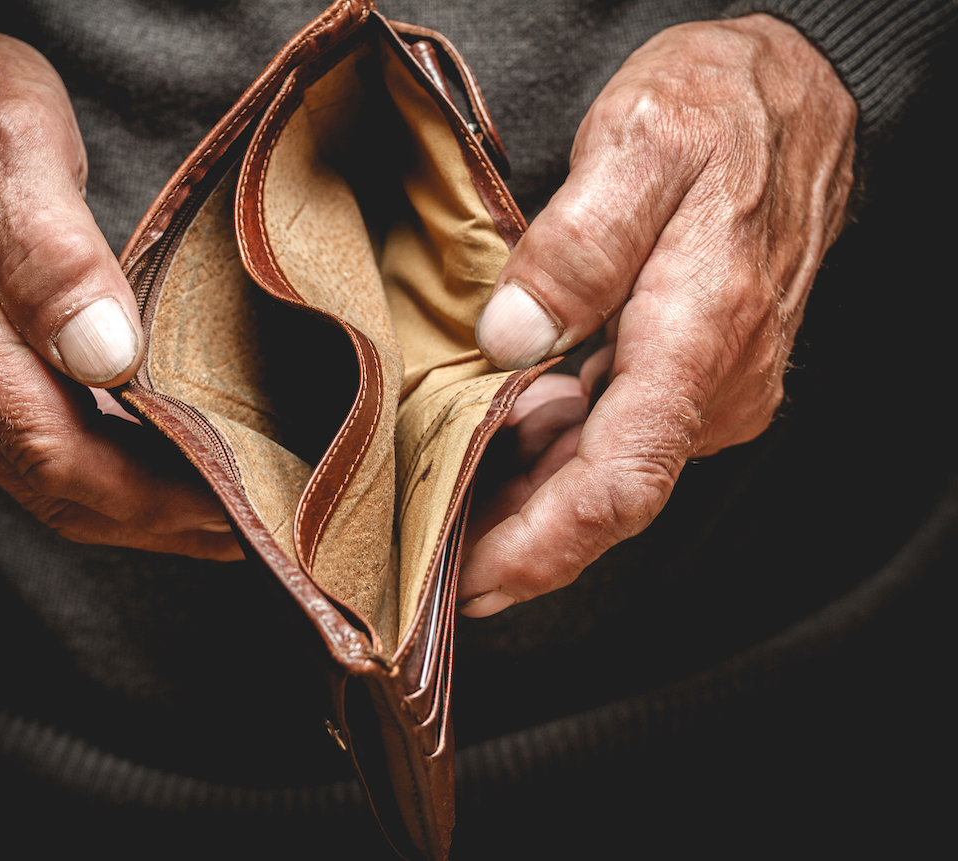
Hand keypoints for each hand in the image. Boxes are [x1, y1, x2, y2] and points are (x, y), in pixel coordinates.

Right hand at [0, 19, 240, 558]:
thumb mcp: (10, 142)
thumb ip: (53, 253)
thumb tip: (106, 356)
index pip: (59, 456)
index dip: (151, 498)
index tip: (231, 509)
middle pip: (56, 489)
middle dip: (157, 520)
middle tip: (247, 526)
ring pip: (42, 482)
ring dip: (133, 505)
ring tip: (219, 508)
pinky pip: (26, 454)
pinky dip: (98, 472)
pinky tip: (152, 467)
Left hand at [460, 15, 855, 615]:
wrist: (797, 94)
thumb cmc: (723, 109)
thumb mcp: (641, 143)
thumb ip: (577, 246)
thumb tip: (511, 338)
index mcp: (696, 339)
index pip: (618, 484)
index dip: (543, 549)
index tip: (477, 585)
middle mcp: (714, 383)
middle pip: (605, 494)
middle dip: (518, 539)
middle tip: (433, 563)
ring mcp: (711, 383)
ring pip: (609, 468)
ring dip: (531, 497)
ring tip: (448, 509)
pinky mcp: (696, 370)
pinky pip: (620, 433)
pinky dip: (556, 451)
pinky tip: (501, 445)